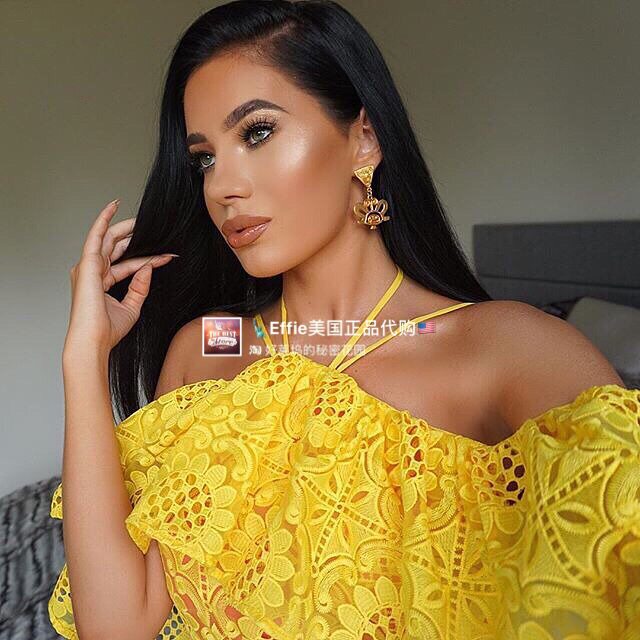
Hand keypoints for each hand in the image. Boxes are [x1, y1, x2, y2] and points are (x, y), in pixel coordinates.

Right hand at [64, 199, 176, 358]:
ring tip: (141, 216)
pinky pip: (96, 235)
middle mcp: (92, 272)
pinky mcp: (87, 264)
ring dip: (125, 227)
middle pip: (115, 247)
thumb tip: (148, 267)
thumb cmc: (108, 330)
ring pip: (108, 238)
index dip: (148, 259)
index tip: (167, 256)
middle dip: (133, 235)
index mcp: (101, 282)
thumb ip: (140, 286)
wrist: (94, 340)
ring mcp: (88, 267)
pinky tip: (113, 207)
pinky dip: (104, 220)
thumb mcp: (132, 306)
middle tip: (151, 225)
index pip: (127, 264)